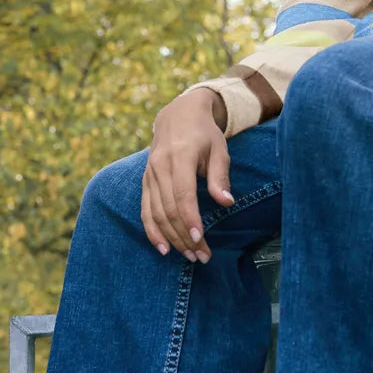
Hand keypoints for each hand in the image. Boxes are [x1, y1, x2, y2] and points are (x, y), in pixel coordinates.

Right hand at [142, 90, 232, 261]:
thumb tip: (226, 202)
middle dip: (185, 236)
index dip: (190, 219)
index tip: (201, 239)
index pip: (182, 194)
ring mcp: (149, 175)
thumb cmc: (204, 134)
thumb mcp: (219, 149)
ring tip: (189, 256)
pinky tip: (163, 248)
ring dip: (171, 238)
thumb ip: (220, 177)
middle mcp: (160, 167)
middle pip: (169, 209)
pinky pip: (145, 210)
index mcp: (179, 157)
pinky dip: (152, 231)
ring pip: (156, 213)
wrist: (178, 115)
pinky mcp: (145, 181)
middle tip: (201, 256)